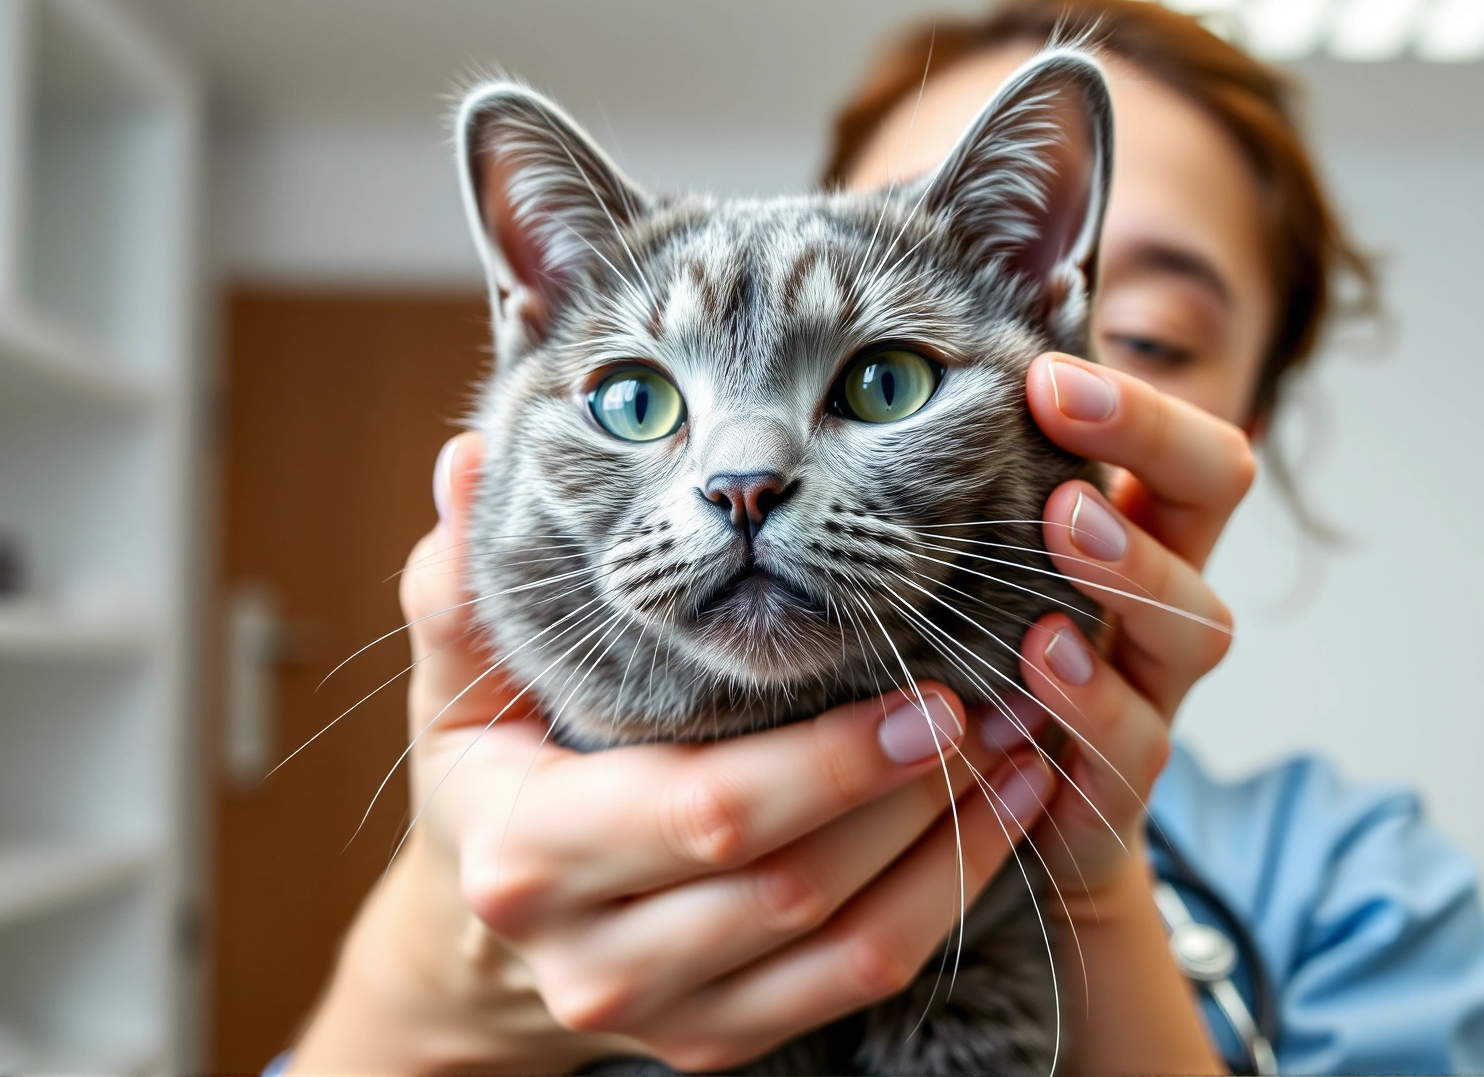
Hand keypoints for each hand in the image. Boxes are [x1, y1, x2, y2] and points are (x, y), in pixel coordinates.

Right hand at [290, 433, 1059, 1074]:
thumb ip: (465, 586)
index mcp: (529, 855)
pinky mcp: (717, 1042)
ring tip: (1024, 755)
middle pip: (791, 886)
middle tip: (1001, 708)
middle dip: (915, 797)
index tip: (929, 693)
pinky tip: (1001, 826)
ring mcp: (662, 1015)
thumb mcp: (459, 686)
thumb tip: (466, 463)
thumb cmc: (490, 776)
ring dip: (953, 852)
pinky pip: (857, 983)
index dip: (833, 764)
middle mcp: (593, 959)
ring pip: (844, 947)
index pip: (708, 811)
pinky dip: (942, 905)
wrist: (476, 938)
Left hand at [1006, 352, 1254, 899]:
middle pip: (1214, 491)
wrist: (1005, 835)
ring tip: (1066, 534)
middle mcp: (1159, 598)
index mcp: (1134, 528)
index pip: (1179, 436)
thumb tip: (893, 377)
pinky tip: (1038, 669)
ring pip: (1196, 625)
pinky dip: (1093, 705)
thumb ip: (961, 493)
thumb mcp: (971, 572)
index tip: (1045, 377)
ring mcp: (1151, 691)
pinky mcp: (1116, 789)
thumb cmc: (982, 667)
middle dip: (1152, 444)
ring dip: (1134, 573)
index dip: (1138, 403)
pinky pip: (1135, 747)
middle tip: (1066, 423)